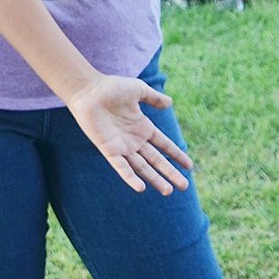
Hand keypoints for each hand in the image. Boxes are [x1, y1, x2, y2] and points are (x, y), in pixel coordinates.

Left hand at [65, 74, 193, 194]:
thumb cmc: (112, 87)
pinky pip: (121, 167)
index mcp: (142, 127)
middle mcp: (134, 140)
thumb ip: (154, 98)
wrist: (90, 90)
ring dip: (155, 179)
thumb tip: (170, 103)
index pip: (163, 144)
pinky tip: (140, 188)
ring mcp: (122, 147)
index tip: (189, 166)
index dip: (176, 155)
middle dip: (170, 173)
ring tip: (168, 192)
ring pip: (142, 168)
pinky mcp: (109, 150)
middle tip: (184, 186)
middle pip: (156, 160)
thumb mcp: (138, 90)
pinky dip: (130, 177)